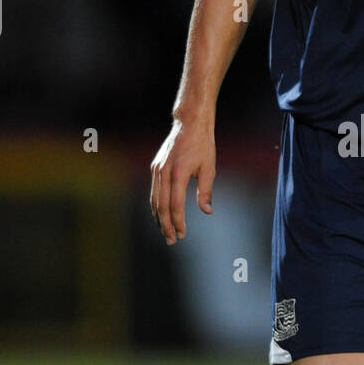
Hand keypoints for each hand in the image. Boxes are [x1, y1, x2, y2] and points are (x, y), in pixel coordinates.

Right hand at [149, 118, 215, 243]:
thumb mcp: (209, 168)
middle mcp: (164, 171)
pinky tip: (161, 214)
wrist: (190, 124)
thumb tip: (206, 211)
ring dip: (159, 217)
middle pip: (161, 206)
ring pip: (154, 199)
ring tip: (165, 231)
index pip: (175, 205)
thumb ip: (206, 191)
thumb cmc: (203, 145)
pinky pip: (154, 190)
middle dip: (165, 225)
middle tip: (171, 240)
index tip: (182, 234)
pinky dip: (156, 205)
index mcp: (178, 173)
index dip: (178, 222)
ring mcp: (157, 169)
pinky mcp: (155, 166)